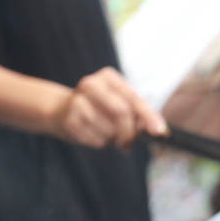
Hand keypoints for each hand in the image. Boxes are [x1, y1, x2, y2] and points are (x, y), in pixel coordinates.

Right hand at [49, 67, 166, 148]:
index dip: (148, 116)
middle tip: (128, 143)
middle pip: (122, 112)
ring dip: (113, 139)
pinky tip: (92, 134)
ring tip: (105, 133)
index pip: (133, 98)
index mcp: (108, 77)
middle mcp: (91, 84)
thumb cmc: (98, 108)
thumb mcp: (118, 104)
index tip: (160, 131)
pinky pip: (96, 140)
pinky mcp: (69, 119)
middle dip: (129, 133)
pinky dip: (100, 143)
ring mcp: (77, 101)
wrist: (60, 110)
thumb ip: (138, 114)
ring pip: (109, 130)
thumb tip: (158, 130)